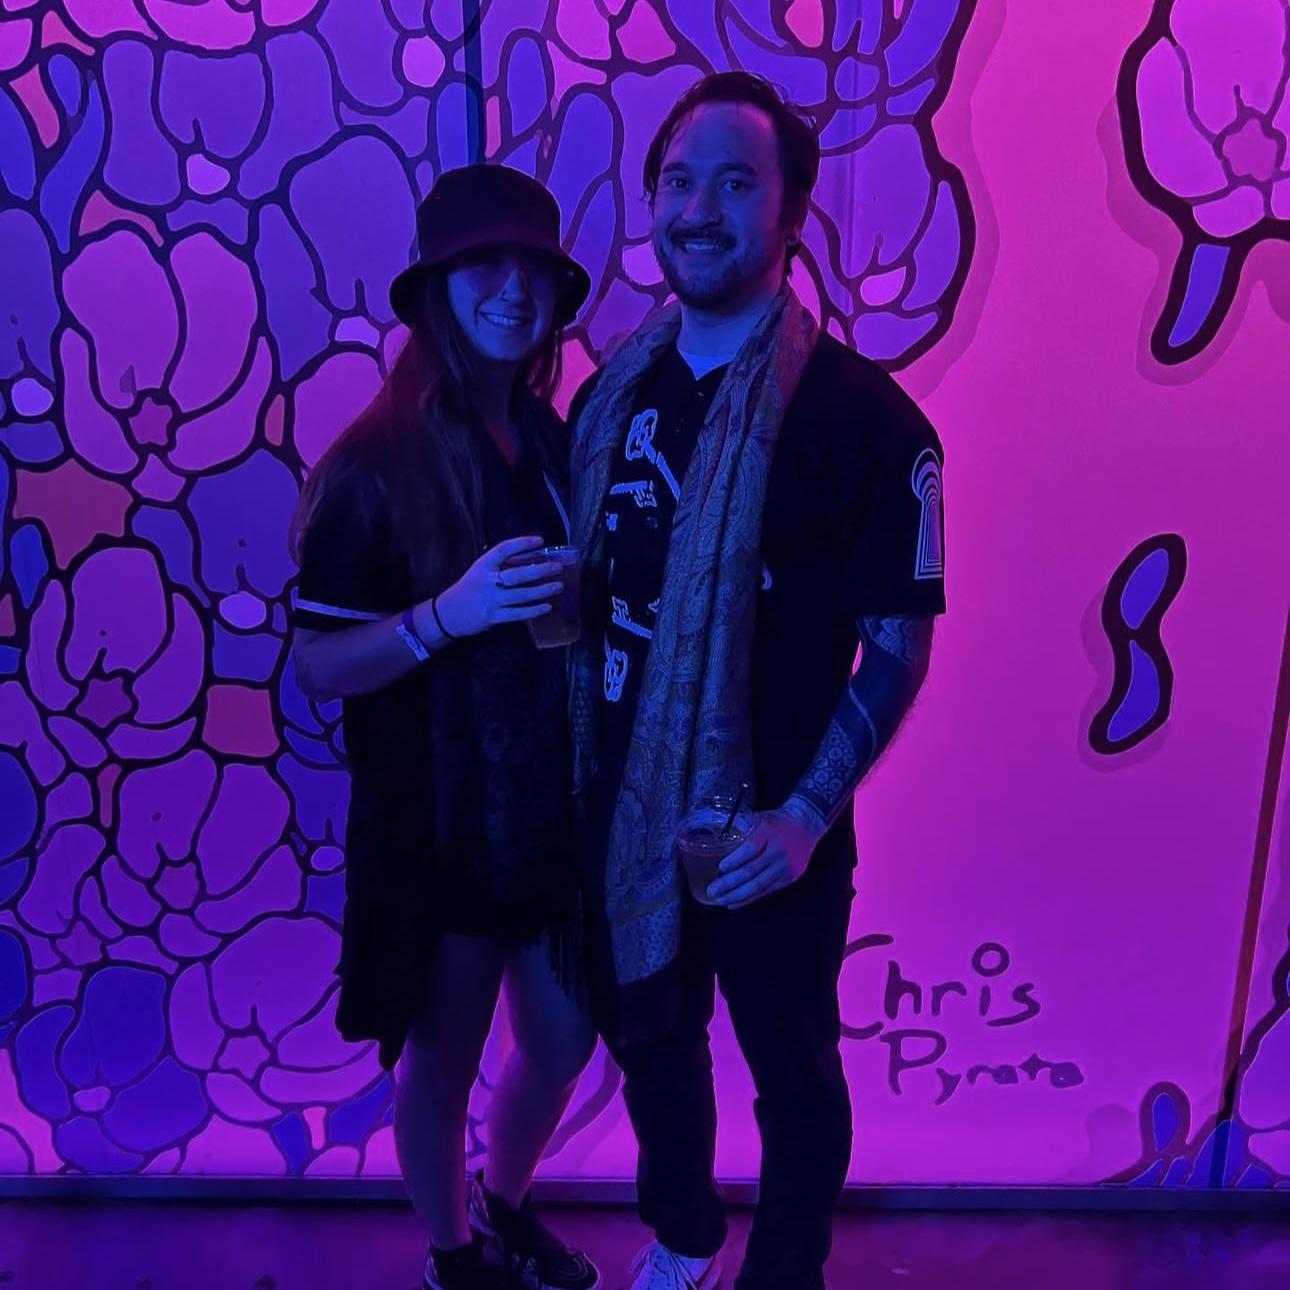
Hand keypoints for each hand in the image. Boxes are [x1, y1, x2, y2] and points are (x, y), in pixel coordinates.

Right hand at [418, 536, 562, 638]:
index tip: (540, 541)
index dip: (522, 543)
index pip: (504, 549)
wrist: (447, 614)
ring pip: (522, 594)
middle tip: (558, 567)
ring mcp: (490, 599)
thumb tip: (530, 561)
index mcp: (483, 565)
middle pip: (518, 574)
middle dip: (541, 570)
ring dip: (543, 590)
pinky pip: (518, 613)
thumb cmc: (468, 590)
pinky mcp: (492, 616)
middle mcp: (487, 580)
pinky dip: (534, 610)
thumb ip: (499, 567)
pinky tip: (547, 607)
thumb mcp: (479, 572)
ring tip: (558, 586)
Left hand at [704, 798, 827, 909]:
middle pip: (752, 871)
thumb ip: (741, 828)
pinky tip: (734, 903)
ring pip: (758, 885)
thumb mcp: (760, 817)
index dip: (735, 860)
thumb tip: (717, 840)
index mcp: (769, 831)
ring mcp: (785, 867)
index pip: (751, 848)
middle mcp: (778, 851)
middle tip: (712, 891)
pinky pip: (766, 891)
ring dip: (736, 895)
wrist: (807, 824)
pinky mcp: (789, 878)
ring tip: (719, 900)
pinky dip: (749, 899)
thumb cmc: (778, 821)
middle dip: (729, 884)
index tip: (720, 868)